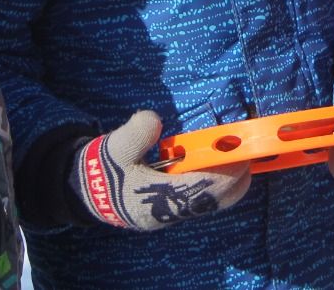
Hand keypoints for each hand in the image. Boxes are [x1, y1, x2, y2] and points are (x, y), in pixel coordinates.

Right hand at [71, 110, 250, 229]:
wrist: (86, 192)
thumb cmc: (103, 169)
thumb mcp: (116, 146)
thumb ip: (136, 133)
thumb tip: (154, 120)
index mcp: (161, 199)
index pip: (206, 188)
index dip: (229, 170)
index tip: (244, 151)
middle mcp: (171, 211)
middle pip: (216, 200)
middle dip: (237, 178)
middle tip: (248, 153)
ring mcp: (172, 213)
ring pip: (211, 202)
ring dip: (226, 181)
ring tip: (235, 155)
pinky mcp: (171, 210)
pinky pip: (201, 200)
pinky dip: (213, 184)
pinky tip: (214, 164)